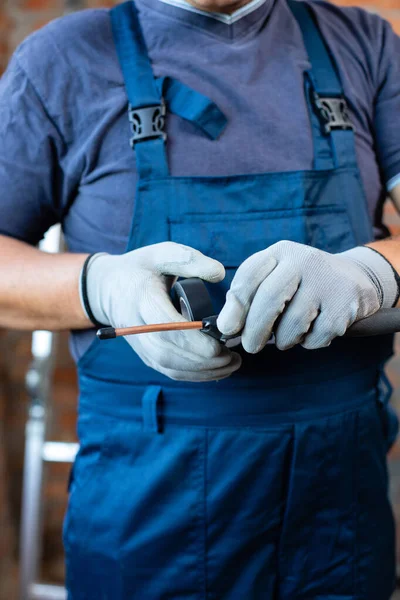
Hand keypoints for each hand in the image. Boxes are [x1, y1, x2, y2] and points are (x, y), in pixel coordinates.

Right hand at [85, 242, 240, 380]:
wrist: (109, 288)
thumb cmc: (141, 268)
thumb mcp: (162, 254)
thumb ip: (189, 260)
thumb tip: (219, 273)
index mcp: (142, 299)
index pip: (165, 325)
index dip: (193, 337)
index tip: (220, 338)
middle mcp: (136, 327)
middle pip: (168, 352)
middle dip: (203, 358)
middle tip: (234, 354)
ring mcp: (140, 345)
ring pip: (170, 366)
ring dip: (203, 370)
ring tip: (232, 363)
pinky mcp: (145, 355)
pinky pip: (170, 371)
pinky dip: (195, 375)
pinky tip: (218, 369)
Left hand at [217, 241, 397, 352]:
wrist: (351, 280)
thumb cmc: (298, 284)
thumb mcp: (273, 277)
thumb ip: (246, 297)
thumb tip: (225, 327)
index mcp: (280, 252)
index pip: (250, 275)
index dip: (235, 304)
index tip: (226, 328)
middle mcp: (304, 260)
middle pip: (270, 299)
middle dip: (255, 329)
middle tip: (250, 347)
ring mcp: (327, 282)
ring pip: (293, 323)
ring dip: (283, 340)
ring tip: (284, 338)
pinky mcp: (344, 304)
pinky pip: (316, 336)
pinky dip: (308, 343)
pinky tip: (310, 333)